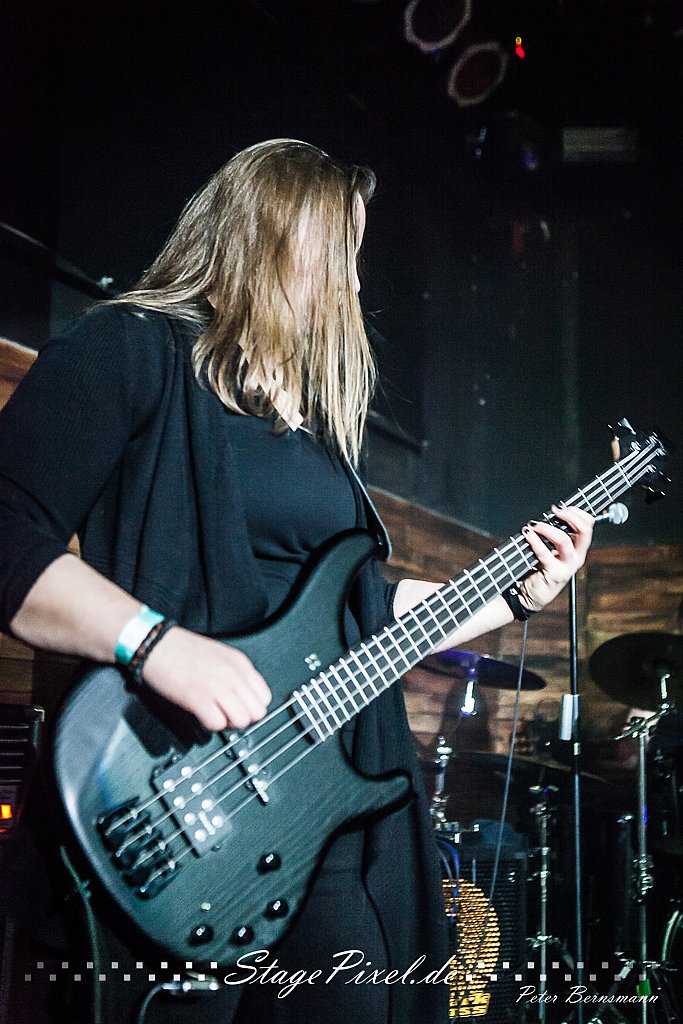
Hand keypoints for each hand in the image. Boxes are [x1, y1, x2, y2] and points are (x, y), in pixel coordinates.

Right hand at [140, 626, 271, 731]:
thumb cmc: (183, 649)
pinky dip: (209, 725)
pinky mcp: (197, 697)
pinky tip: (200, 714)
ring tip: (213, 713)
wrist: (156, 644)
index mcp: (240, 663)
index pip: (264, 698)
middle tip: (225, 713)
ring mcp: (216, 686)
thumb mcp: (221, 655)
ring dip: (227, 723)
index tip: (238, 706)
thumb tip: (243, 697)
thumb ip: (236, 674)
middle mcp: (233, 674)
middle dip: (241, 718)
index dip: (251, 707)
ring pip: (241, 720)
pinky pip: (217, 723)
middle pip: (256, 713)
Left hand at [517, 505, 593, 612]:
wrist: (529, 594)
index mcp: (577, 550)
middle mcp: (576, 558)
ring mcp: (567, 567)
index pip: (588, 526)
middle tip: (554, 511)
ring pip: (564, 540)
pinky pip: (545, 553)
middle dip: (569, 516)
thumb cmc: (538, 569)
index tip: (561, 507)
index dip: (577, 513)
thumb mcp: (550, 550)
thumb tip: (547, 515)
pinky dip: (535, 541)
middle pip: (584, 531)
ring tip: (535, 525)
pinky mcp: (554, 574)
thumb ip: (552, 535)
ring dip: (548, 528)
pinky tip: (527, 534)